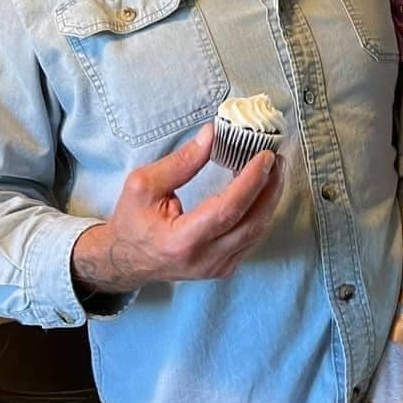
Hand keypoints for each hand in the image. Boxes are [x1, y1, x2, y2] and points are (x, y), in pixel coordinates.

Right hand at [72, 124, 284, 291]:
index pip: (227, 210)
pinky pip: (251, 237)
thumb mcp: (144, 184)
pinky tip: (262, 189)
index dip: (251, 181)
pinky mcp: (224, 267)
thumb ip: (181, 162)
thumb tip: (213, 135)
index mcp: (181, 241)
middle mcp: (204, 260)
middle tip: (276, 158)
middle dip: (270, 187)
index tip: (265, 156)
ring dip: (270, 198)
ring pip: (256, 231)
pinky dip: (261, 211)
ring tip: (273, 169)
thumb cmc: (132, 221)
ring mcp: (217, 268)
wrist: (125, 259)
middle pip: (252, 222)